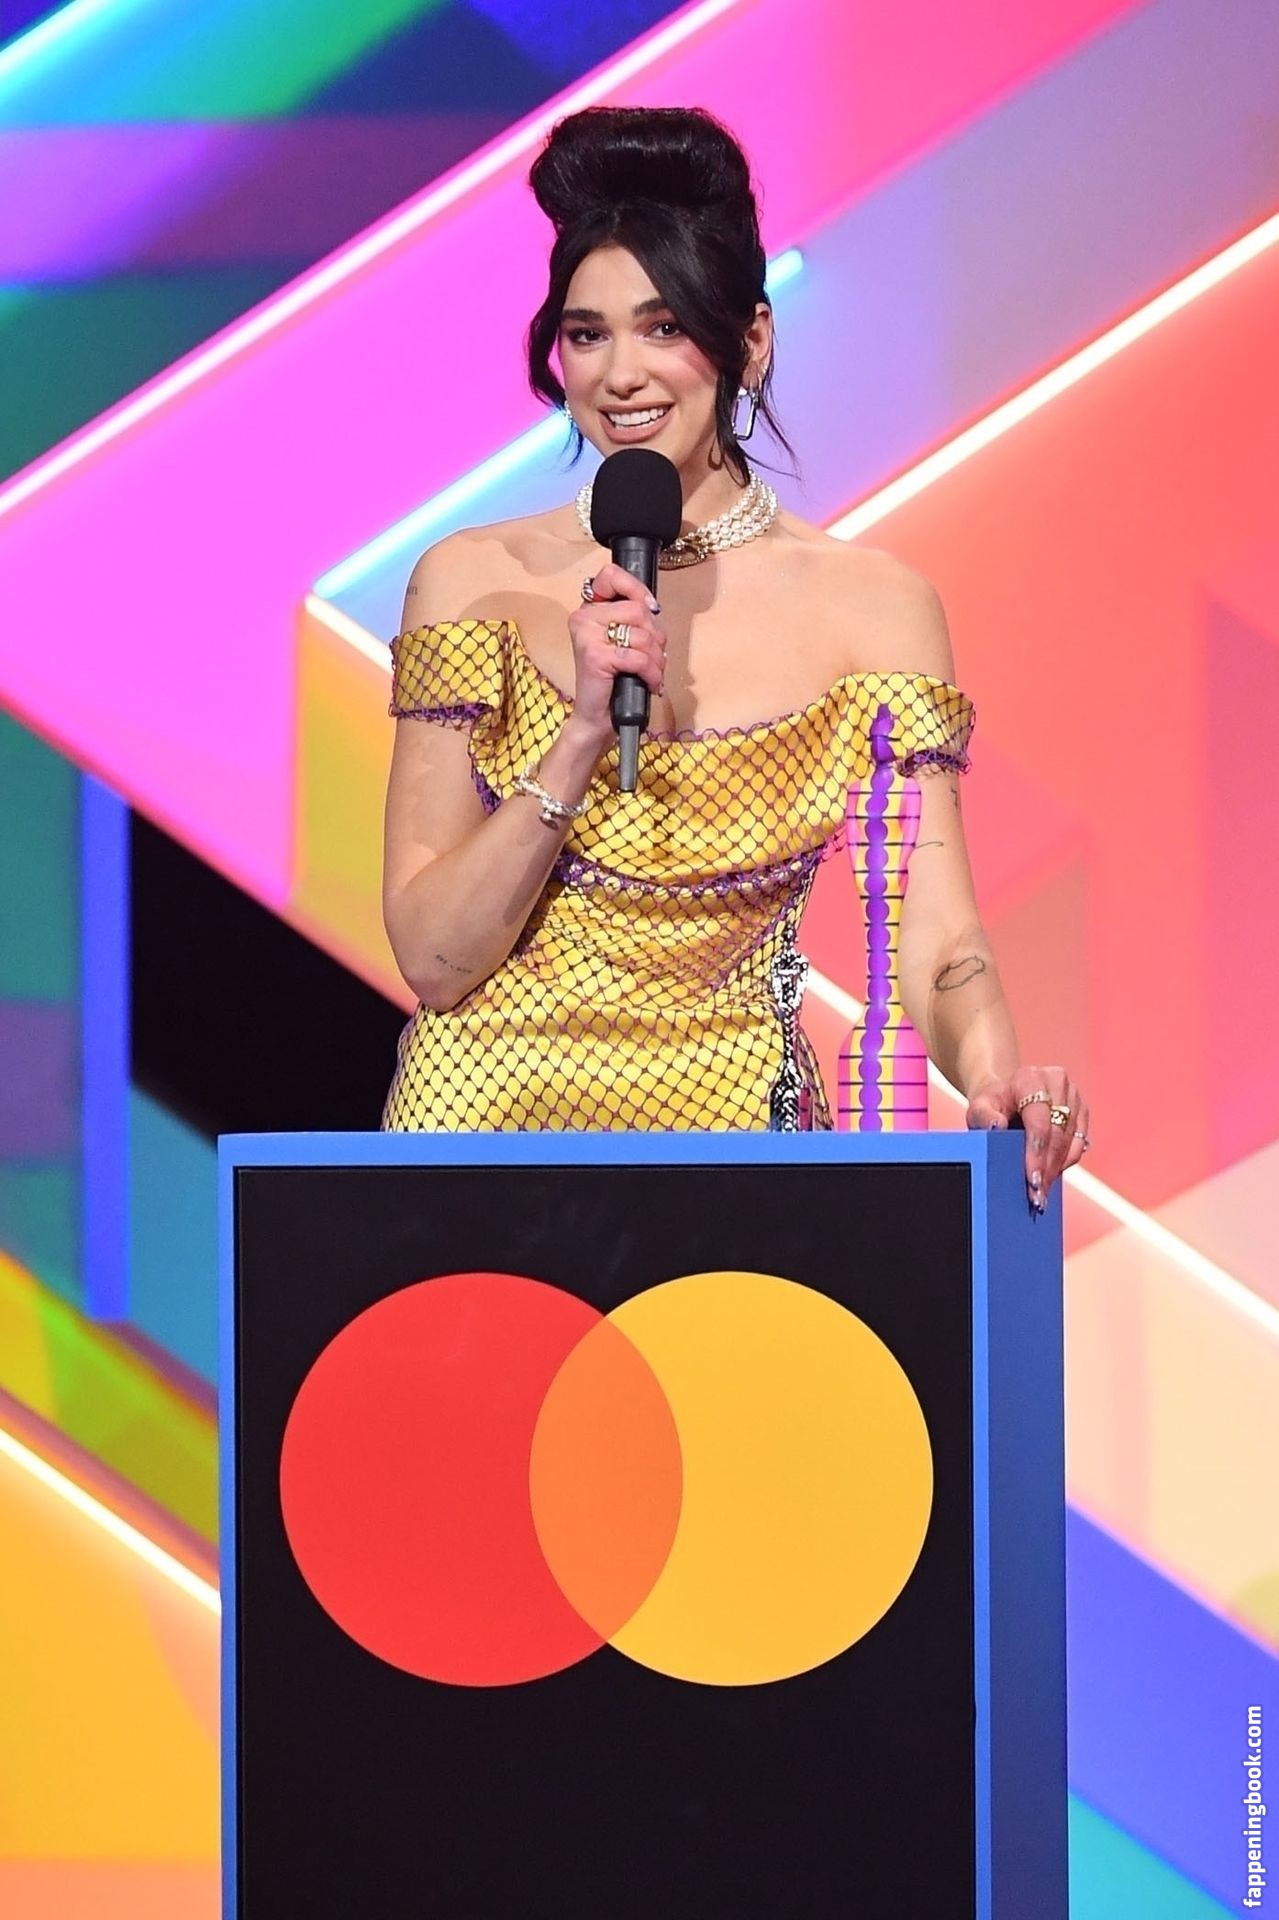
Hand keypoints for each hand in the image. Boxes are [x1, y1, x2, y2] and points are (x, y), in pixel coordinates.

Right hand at [567, 564, 667, 743]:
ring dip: (656, 658)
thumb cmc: (613, 680)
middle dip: (655, 636)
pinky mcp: (595, 657)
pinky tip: (650, 683)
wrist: (597, 717)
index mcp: (589, 610)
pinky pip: (638, 657)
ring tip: (652, 673)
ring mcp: (587, 636)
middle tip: (654, 656)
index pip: (611, 575)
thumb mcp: (623, 641)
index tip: (649, 609)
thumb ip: (633, 619)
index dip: (636, 588)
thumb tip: (653, 608)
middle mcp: (583, 618)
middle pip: (637, 609)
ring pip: (642, 634)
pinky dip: (652, 673)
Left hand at [966, 1065, 1089, 1212]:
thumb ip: (983, 1116)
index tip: (1032, 1180)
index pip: (1039, 1121)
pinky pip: (1079, 1143)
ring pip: (1071, 1141)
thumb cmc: (991, 1104)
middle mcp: (1056, 1082)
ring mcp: (1073, 1095)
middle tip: (1037, 1196)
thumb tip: (996, 1127)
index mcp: (1030, 1078)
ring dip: (1057, 1169)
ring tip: (1042, 1192)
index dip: (1037, 1154)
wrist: (1006, 1095)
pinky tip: (1051, 1176)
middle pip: (1058, 1133)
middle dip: (1047, 1168)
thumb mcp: (978, 1108)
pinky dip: (1066, 1162)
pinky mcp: (1081, 1110)